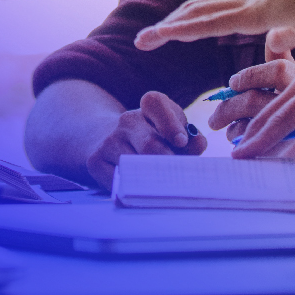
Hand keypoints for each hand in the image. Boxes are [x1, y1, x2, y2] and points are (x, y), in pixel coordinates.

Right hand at [85, 91, 206, 191]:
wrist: (105, 139)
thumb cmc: (151, 138)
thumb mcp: (171, 132)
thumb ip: (190, 139)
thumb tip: (199, 144)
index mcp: (148, 108)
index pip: (155, 103)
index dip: (170, 123)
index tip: (181, 141)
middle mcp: (127, 121)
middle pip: (150, 144)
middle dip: (167, 164)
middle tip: (179, 178)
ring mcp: (109, 141)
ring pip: (134, 166)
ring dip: (152, 180)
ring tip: (164, 187)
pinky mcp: (95, 161)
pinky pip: (118, 181)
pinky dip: (133, 189)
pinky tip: (142, 190)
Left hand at [133, 0, 294, 59]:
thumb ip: (285, 35)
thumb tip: (271, 47)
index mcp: (262, 1)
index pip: (220, 9)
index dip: (196, 19)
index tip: (177, 29)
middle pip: (199, 8)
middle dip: (173, 23)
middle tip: (148, 36)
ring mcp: (247, 2)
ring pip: (196, 14)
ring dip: (167, 27)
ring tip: (143, 39)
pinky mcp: (250, 12)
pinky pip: (206, 22)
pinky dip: (181, 29)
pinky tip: (162, 35)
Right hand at [209, 44, 294, 161]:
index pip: (286, 117)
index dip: (264, 138)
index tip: (243, 154)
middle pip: (273, 109)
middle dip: (251, 132)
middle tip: (233, 153)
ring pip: (274, 98)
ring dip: (253, 116)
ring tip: (233, 132)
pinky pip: (283, 88)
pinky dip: (267, 101)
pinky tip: (255, 107)